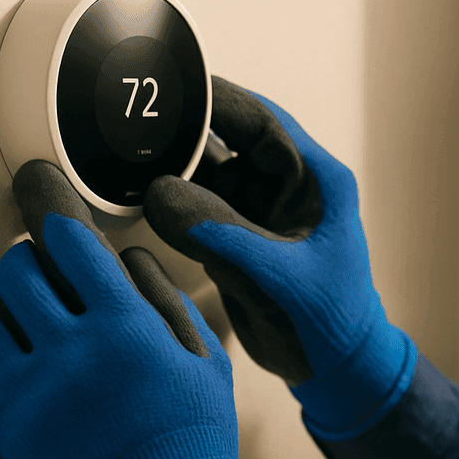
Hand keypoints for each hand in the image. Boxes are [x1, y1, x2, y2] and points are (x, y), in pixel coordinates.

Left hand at [0, 159, 266, 458]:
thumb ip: (165, 300)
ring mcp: (28, 393)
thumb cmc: (192, 443)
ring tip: (27, 321)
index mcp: (124, 326)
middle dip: (31, 260)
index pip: (69, 239)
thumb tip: (128, 259)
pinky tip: (5, 362)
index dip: (50, 201)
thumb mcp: (205, 360)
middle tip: (47, 272)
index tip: (40, 183)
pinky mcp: (1, 431)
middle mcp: (68, 351)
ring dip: (2, 308)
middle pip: (16, 270)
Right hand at [142, 76, 415, 438]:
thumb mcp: (279, 275)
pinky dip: (169, 202)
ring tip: (124, 157)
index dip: (217, 99)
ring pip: (208, 172)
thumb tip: (159, 192)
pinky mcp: (239, 238)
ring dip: (171, 167)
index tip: (169, 87)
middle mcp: (287, 187)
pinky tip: (134, 196)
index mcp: (316, 180)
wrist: (334, 371)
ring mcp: (261, 212)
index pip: (262, 121)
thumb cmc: (330, 321)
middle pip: (228, 139)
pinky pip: (198, 207)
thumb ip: (222, 235)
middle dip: (183, 131)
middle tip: (130, 122)